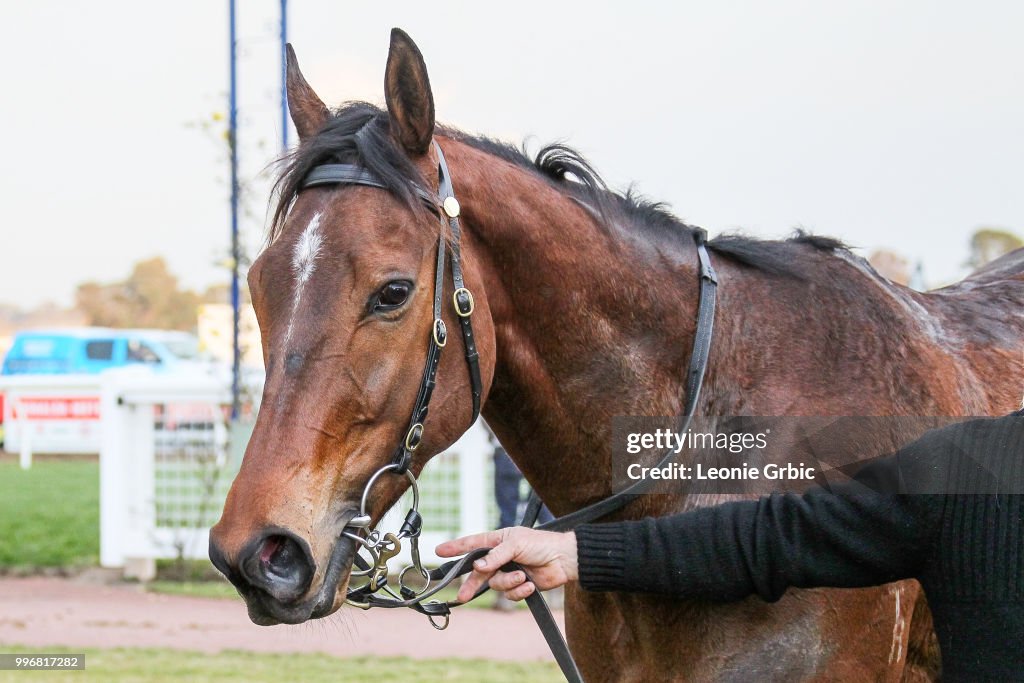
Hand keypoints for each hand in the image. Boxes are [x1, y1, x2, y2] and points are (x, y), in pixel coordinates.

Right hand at [436, 527, 578, 601]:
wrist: (564, 560)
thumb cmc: (542, 544)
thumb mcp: (516, 544)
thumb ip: (495, 555)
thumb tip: (478, 566)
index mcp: (498, 540)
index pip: (472, 544)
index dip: (456, 547)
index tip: (439, 551)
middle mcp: (501, 556)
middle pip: (479, 572)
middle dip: (472, 584)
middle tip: (462, 596)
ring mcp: (509, 571)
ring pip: (497, 584)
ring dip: (509, 582)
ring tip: (523, 575)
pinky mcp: (520, 585)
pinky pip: (511, 594)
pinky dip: (520, 590)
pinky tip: (530, 583)